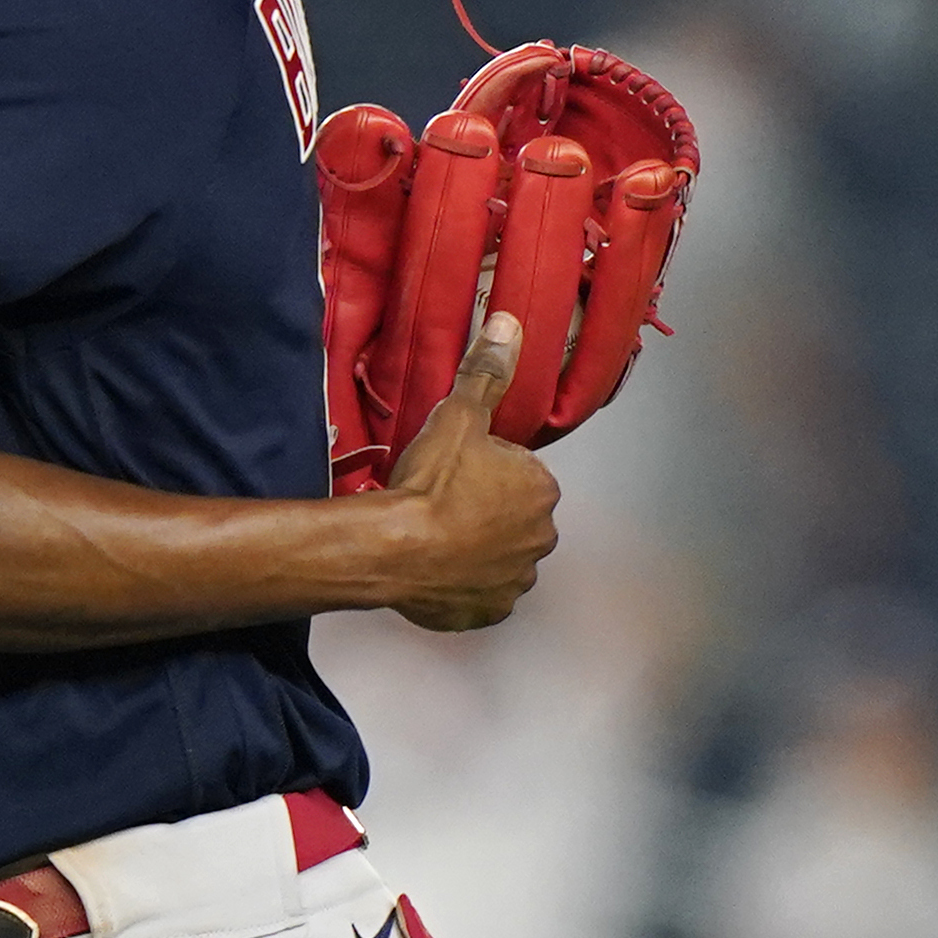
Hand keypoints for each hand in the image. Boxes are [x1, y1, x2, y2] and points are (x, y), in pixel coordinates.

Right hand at [384, 313, 561, 630]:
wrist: (396, 548)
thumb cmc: (431, 483)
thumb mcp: (457, 416)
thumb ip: (486, 373)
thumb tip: (509, 325)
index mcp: (540, 490)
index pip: (519, 473)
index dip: (486, 469)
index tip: (455, 470)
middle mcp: (541, 537)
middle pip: (513, 517)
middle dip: (486, 511)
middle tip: (442, 502)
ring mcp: (516, 580)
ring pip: (500, 557)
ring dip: (477, 549)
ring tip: (436, 535)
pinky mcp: (490, 612)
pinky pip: (481, 593)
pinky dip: (464, 584)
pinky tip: (437, 568)